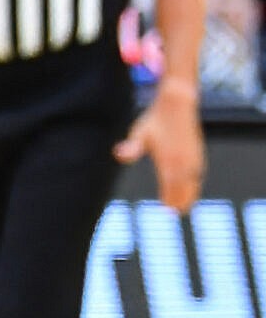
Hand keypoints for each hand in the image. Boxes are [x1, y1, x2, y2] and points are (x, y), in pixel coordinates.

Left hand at [116, 81, 204, 212]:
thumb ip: (132, 147)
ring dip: (189, 194)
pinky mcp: (198, 154)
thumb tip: (118, 155)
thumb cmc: (155, 120)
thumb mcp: (139, 132)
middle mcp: (184, 161)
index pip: (171, 185)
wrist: (176, 104)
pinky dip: (194, 185)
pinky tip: (190, 190)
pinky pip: (197, 175)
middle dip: (180, 200)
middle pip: (184, 188)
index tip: (167, 210)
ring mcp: (194, 158)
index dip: (170, 198)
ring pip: (193, 183)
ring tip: (181, 207)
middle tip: (173, 212)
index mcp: (169, 159)